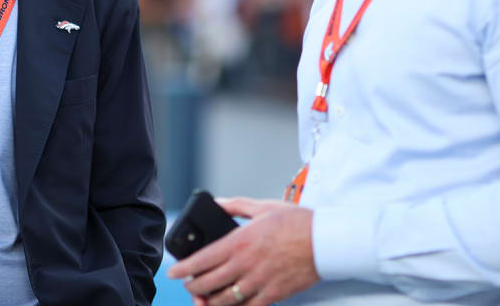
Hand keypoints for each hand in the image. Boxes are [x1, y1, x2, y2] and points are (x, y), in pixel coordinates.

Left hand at [166, 197, 318, 305]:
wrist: (326, 242)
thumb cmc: (296, 222)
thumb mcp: (263, 207)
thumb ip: (236, 206)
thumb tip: (218, 203)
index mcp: (240, 241)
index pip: (203, 259)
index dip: (184, 269)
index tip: (173, 272)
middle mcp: (246, 264)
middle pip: (209, 283)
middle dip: (193, 288)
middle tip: (189, 287)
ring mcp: (259, 282)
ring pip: (225, 300)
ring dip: (210, 302)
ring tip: (204, 300)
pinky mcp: (273, 295)